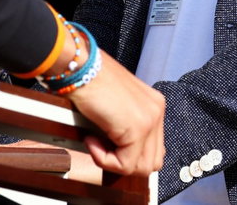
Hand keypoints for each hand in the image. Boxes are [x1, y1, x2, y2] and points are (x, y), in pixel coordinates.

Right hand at [66, 49, 165, 175]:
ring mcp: (150, 120)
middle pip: (152, 162)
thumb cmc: (89, 82)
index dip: (130, 157)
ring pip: (140, 168)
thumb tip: (121, 157)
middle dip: (124, 163)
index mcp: (154, 105)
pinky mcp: (137, 129)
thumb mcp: (114, 107)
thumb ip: (124, 128)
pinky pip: (124, 164)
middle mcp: (157, 110)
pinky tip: (91, 139)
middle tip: (101, 148)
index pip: (154, 150)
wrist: (80, 68)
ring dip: (113, 162)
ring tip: (95, 143)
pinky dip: (104, 159)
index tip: (108, 149)